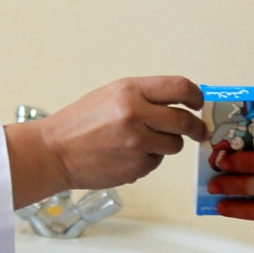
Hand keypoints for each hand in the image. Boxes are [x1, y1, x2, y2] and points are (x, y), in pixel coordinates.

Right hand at [3, 76, 205, 206]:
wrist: (54, 151)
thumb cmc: (80, 123)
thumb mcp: (111, 96)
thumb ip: (144, 97)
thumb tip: (179, 102)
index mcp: (130, 90)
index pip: (179, 87)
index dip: (195, 95)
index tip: (198, 103)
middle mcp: (136, 114)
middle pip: (183, 120)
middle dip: (195, 127)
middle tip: (198, 131)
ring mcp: (137, 142)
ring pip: (174, 145)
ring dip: (167, 145)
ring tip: (144, 143)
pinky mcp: (136, 166)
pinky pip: (156, 162)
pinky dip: (148, 160)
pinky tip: (127, 156)